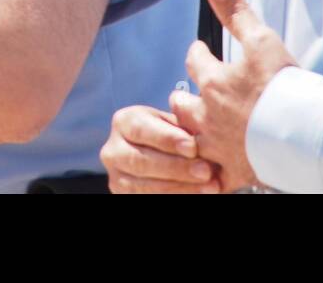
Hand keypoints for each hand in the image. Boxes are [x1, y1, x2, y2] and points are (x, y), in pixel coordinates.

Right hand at [100, 104, 221, 193]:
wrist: (160, 156)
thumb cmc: (172, 135)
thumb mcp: (174, 124)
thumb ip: (183, 125)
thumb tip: (201, 126)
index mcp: (124, 122)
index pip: (141, 129)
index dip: (167, 139)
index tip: (193, 147)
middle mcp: (113, 150)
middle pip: (141, 161)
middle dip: (176, 167)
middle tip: (205, 171)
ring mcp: (116, 177)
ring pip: (144, 186)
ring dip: (180, 188)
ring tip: (209, 187)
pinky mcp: (123, 195)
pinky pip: (148, 199)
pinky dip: (176, 197)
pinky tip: (198, 194)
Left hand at [169, 0, 295, 191]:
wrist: (306, 135)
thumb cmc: (285, 88)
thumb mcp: (261, 39)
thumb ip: (236, 12)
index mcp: (214, 83)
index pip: (195, 61)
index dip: (198, 53)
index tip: (199, 50)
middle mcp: (208, 116)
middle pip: (182, 104)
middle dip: (185, 96)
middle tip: (191, 92)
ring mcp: (218, 147)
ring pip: (189, 140)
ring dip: (189, 131)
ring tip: (194, 127)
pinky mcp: (232, 172)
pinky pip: (210, 176)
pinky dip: (207, 172)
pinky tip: (208, 170)